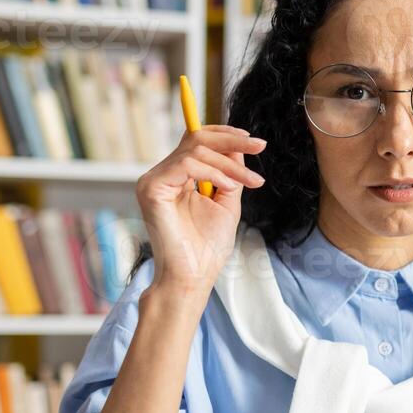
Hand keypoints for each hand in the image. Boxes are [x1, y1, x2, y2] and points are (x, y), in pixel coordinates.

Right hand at [135, 126, 266, 295]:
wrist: (193, 276)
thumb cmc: (207, 248)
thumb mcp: (227, 202)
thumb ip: (231, 174)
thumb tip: (239, 146)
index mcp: (178, 176)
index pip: (198, 141)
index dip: (227, 135)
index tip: (257, 142)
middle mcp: (163, 174)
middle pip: (196, 138)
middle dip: (233, 141)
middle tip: (260, 146)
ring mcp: (154, 180)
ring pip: (196, 150)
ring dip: (230, 164)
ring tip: (249, 182)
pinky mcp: (151, 188)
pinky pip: (186, 164)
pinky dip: (213, 173)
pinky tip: (228, 187)